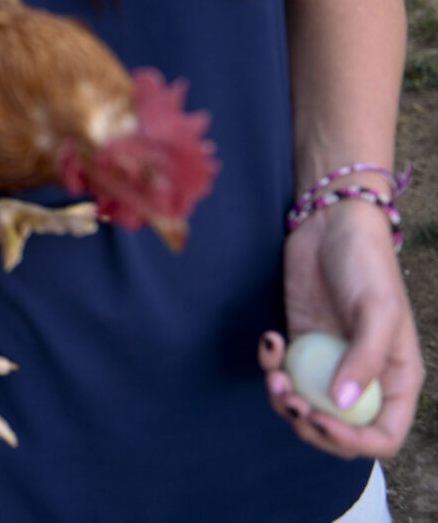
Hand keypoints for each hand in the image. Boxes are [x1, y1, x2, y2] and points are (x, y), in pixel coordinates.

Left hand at [259, 199, 423, 458]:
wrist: (331, 225)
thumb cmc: (366, 264)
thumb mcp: (377, 310)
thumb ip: (364, 358)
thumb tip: (344, 405)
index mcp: (396, 378)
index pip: (382, 435)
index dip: (352, 441)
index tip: (320, 419)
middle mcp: (362, 376)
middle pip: (338, 430)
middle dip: (309, 425)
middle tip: (290, 400)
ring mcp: (328, 362)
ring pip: (303, 406)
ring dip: (283, 400)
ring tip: (274, 374)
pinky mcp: (299, 344)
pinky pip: (281, 372)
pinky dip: (270, 364)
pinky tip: (270, 337)